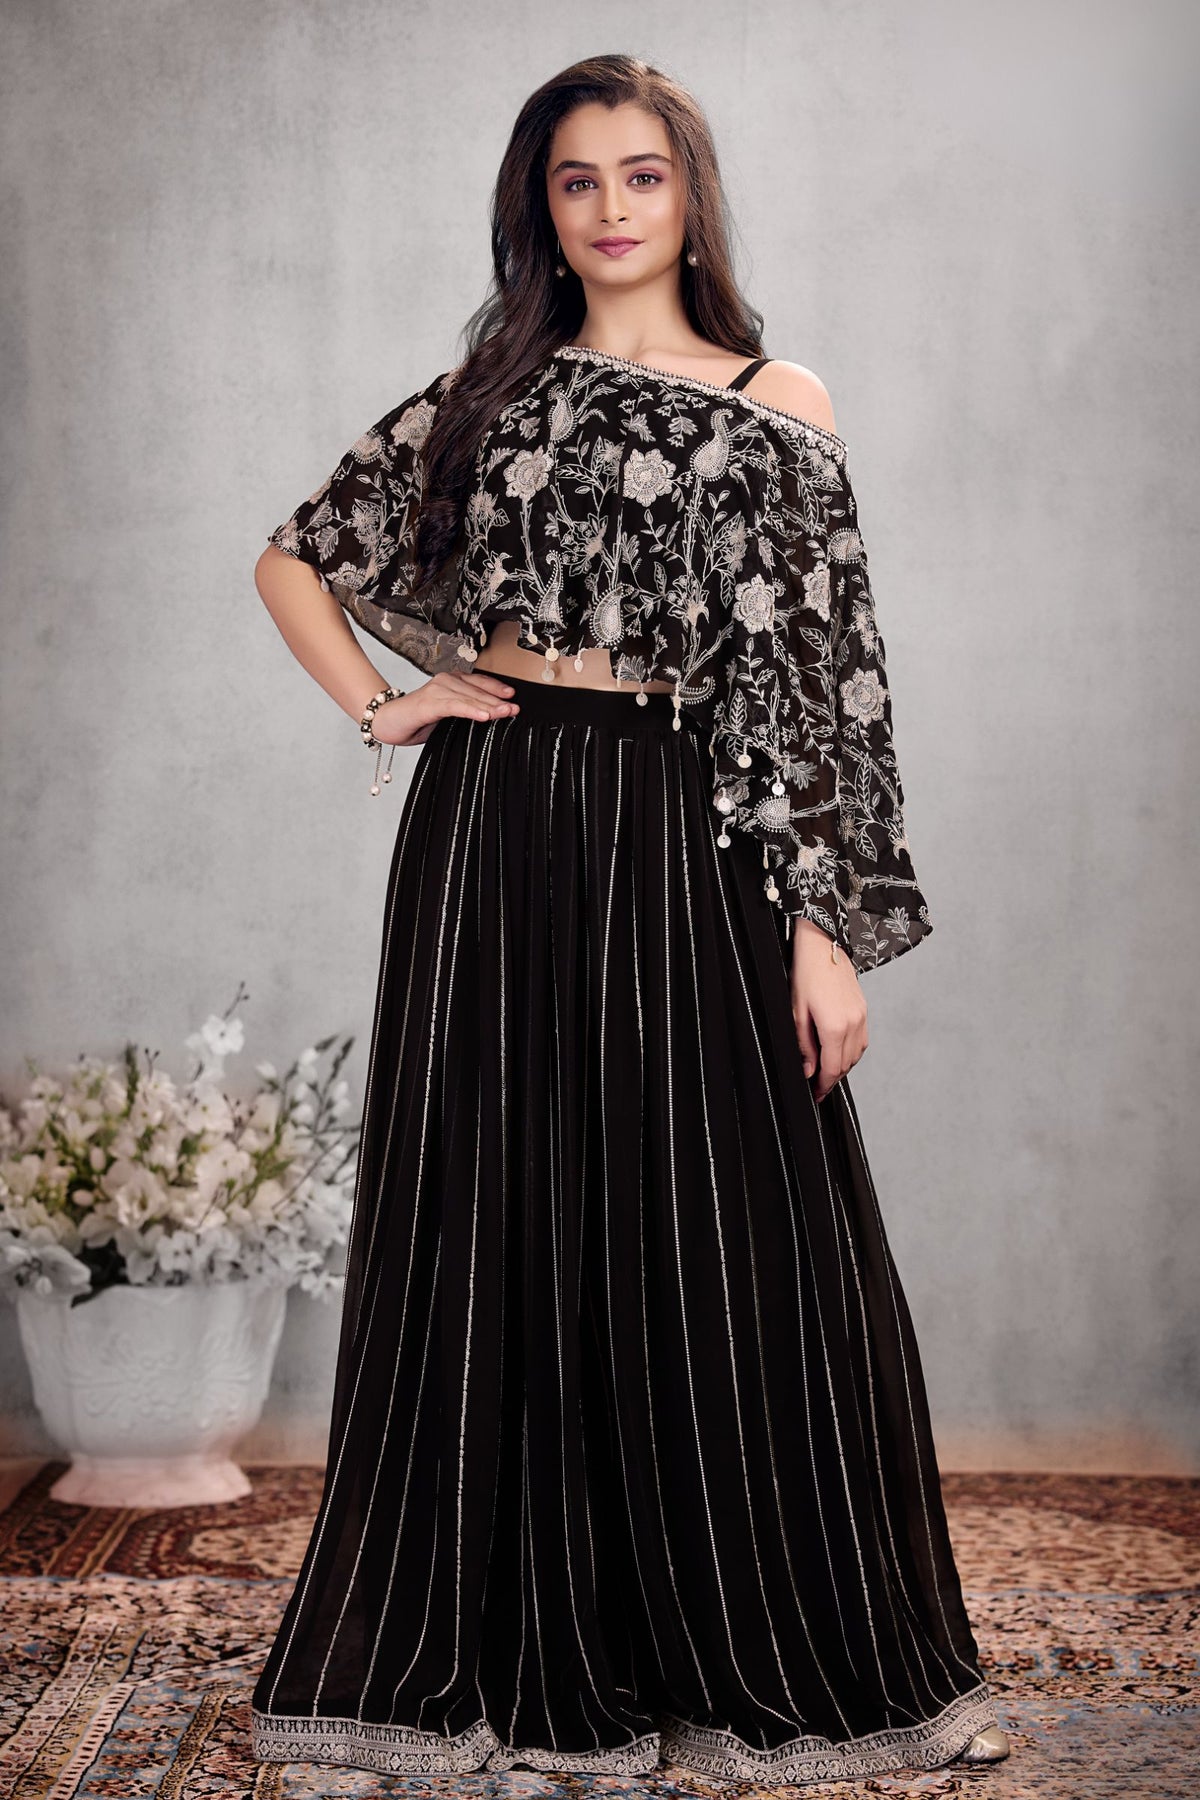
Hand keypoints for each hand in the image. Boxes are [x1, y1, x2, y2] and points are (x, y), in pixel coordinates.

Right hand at [367, 671, 520, 747]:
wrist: (387, 722)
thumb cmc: (417, 721)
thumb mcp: (447, 718)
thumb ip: (465, 714)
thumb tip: (491, 719)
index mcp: (452, 683)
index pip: (480, 684)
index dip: (498, 690)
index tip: (514, 699)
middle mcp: (445, 682)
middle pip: (478, 690)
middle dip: (499, 701)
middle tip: (516, 710)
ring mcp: (437, 690)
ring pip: (469, 697)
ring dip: (489, 705)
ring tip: (505, 713)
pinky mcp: (428, 703)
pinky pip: (455, 705)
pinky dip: (471, 710)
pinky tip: (484, 716)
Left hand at [789, 918, 867, 1102]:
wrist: (823, 946)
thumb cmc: (805, 974)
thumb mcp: (796, 1013)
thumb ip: (804, 1045)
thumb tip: (808, 1070)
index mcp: (834, 1027)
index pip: (832, 1068)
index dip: (823, 1085)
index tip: (815, 1094)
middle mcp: (853, 1024)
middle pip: (846, 1065)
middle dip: (831, 1079)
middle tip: (818, 1087)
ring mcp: (861, 1016)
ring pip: (856, 1055)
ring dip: (842, 1066)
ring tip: (826, 1072)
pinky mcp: (863, 1010)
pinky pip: (861, 1040)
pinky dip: (851, 1052)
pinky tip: (838, 1052)